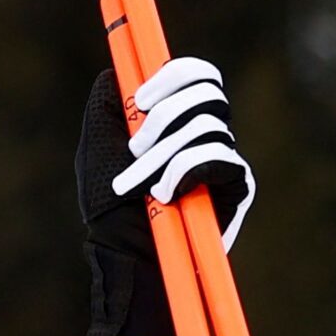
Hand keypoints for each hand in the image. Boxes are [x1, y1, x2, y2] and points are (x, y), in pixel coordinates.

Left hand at [77, 58, 256, 335]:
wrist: (128, 264)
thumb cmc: (109, 215)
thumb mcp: (97, 153)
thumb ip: (107, 107)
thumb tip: (121, 71)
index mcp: (177, 122)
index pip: (197, 75)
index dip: (174, 74)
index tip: (141, 98)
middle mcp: (207, 135)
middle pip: (208, 89)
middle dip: (163, 115)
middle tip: (133, 147)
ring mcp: (226, 159)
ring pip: (207, 124)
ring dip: (160, 154)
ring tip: (135, 185)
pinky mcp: (238, 186)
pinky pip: (217, 156)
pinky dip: (182, 172)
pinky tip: (163, 195)